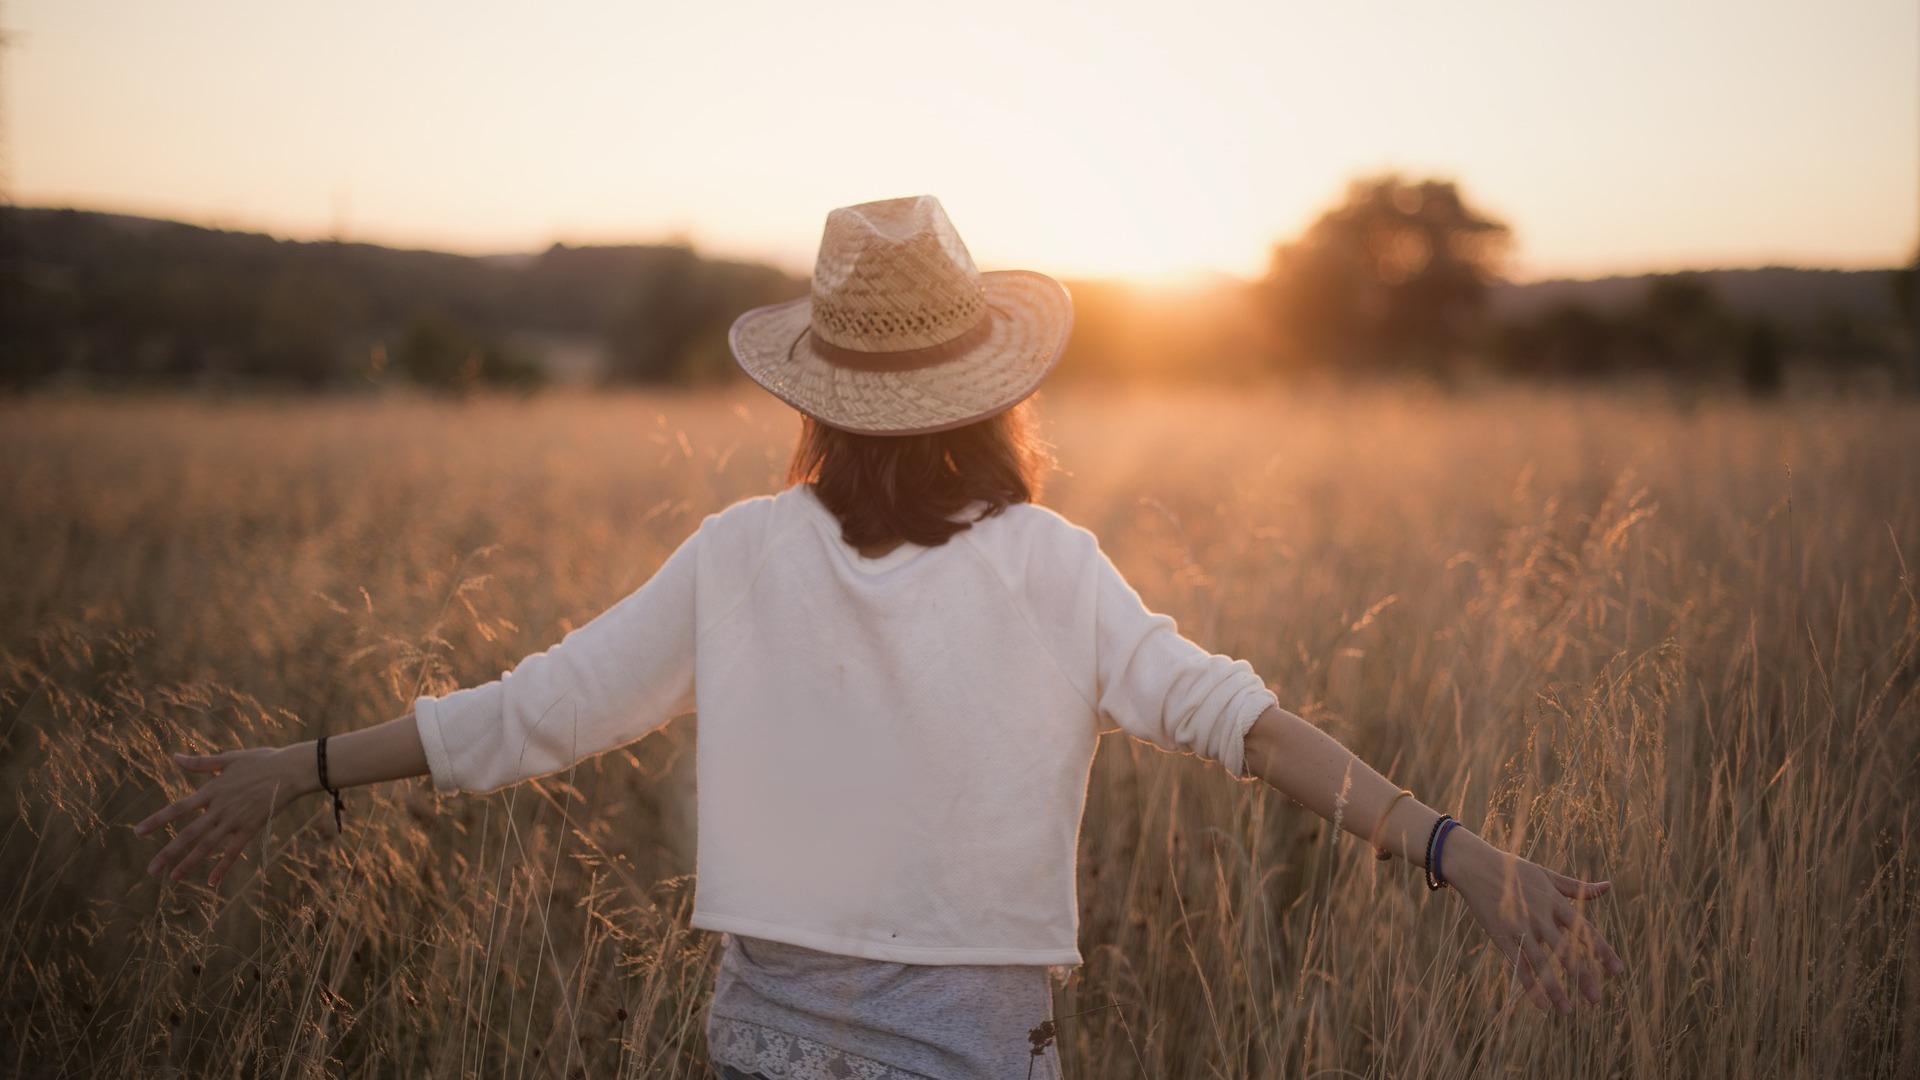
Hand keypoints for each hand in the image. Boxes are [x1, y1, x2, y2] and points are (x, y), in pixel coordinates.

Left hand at [133, 745, 316, 885]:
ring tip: (172, 880)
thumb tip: (173, 757)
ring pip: (208, 846)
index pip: (179, 808)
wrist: (293, 770)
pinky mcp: (252, 828)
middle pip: (189, 834)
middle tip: (150, 870)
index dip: (157, 820)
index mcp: (212, 790)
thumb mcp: (229, 759)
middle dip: (168, 853)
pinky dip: (223, 867)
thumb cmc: (263, 760)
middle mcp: (220, 808)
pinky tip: (212, 883)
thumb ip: (200, 763)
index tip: (138, 832)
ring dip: (189, 863)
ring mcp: (236, 820)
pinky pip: (234, 851)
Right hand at [1443, 830, 1626, 1014]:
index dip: (1602, 951)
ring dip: (1554, 989)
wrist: (1476, 866)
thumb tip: (1608, 886)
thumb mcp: (1547, 875)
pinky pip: (1517, 964)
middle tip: (1596, 1000)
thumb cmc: (1515, 869)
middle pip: (1565, 951)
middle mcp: (1540, 917)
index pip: (1584, 930)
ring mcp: (1520, 927)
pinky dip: (1529, 985)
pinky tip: (1540, 1004)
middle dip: (1582, 976)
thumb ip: (1577, 888)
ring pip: (1541, 963)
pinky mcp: (1501, 936)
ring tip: (1567, 1011)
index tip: (1617, 971)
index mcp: (1555, 902)